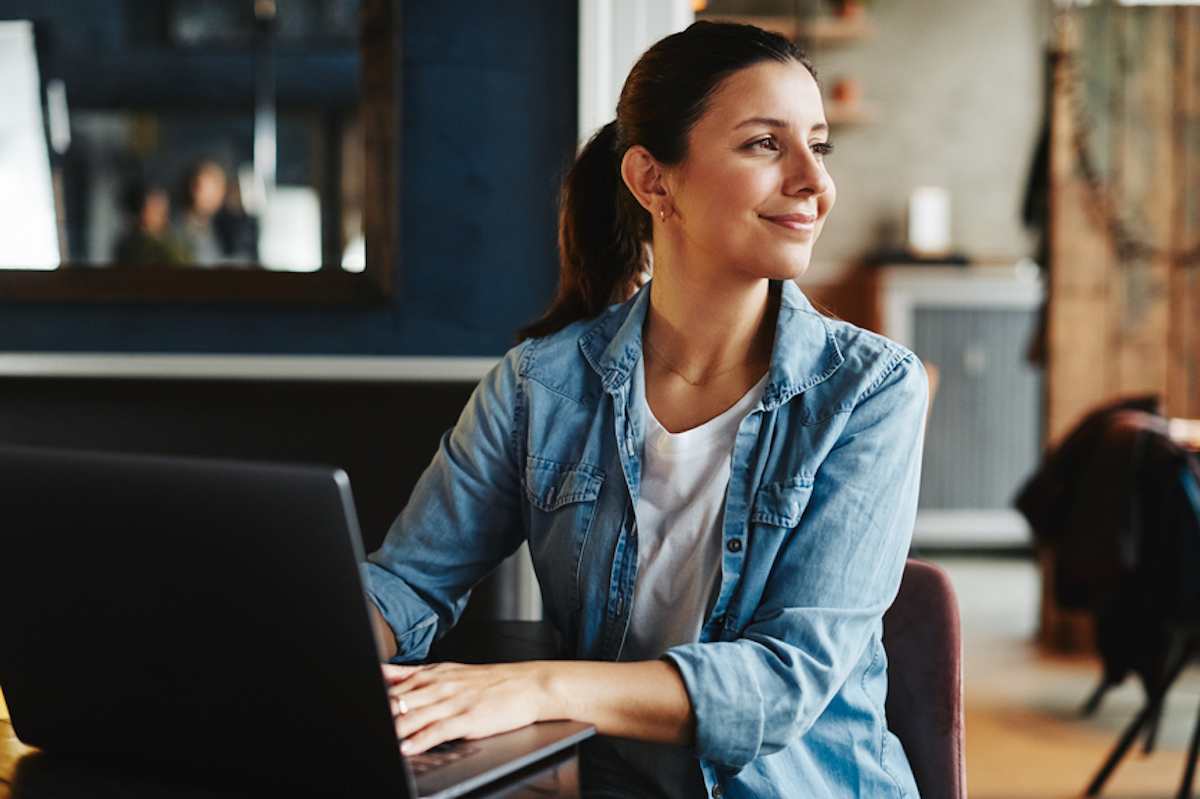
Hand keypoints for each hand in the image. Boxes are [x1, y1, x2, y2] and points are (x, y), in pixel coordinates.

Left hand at [382, 661, 554, 755]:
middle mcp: (440, 686)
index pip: (395, 685)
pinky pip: (438, 730)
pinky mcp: (468, 718)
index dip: (378, 697)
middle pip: (400, 701)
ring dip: (395, 728)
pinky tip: (408, 747)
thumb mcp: (449, 670)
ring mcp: (454, 702)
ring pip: (415, 716)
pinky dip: (420, 740)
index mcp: (434, 674)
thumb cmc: (490, 681)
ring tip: (382, 737)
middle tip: (366, 722)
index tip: (362, 704)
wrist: (528, 684)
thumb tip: (383, 674)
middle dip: (383, 712)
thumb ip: (415, 675)